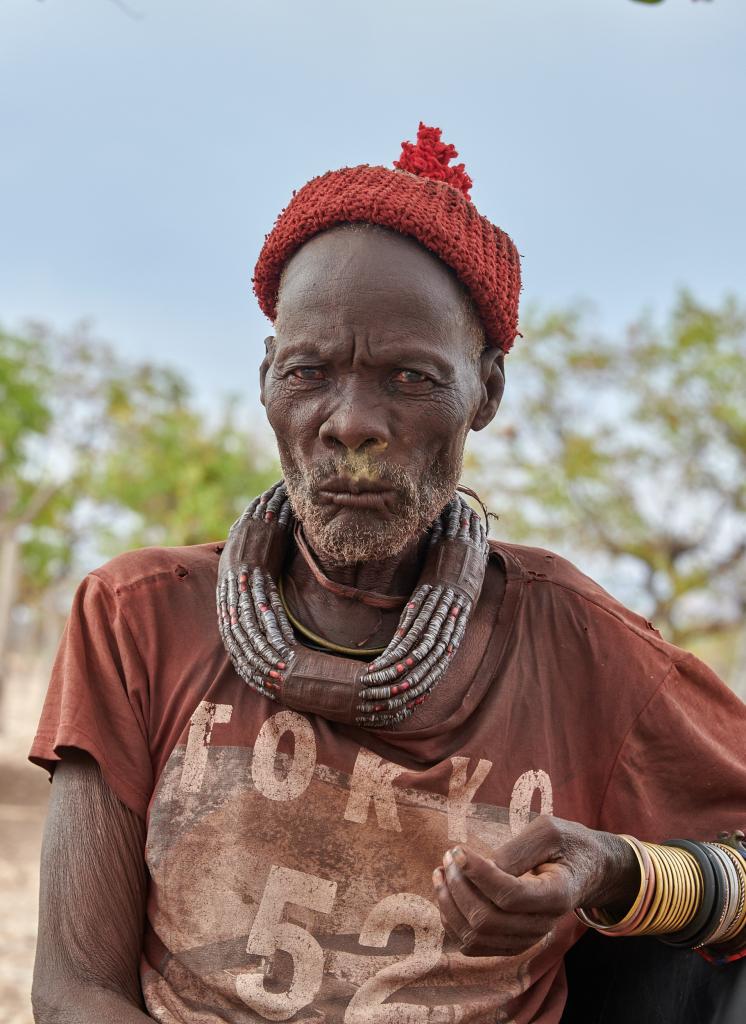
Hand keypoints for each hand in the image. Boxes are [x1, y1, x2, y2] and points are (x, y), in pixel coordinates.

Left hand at [431, 814, 638, 956]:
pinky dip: (452, 921)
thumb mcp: (549, 831)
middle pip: (487, 920)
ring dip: (449, 905)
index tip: (458, 850)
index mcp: (557, 894)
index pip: (510, 895)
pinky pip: (473, 945)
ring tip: (441, 872)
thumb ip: (518, 849)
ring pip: (476, 937)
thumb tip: (483, 867)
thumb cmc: (567, 844)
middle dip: (458, 887)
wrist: (586, 870)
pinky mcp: (512, 942)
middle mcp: (542, 925)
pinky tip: (447, 893)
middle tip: (448, 857)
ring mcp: (527, 938)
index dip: (478, 874)